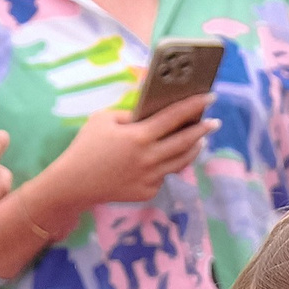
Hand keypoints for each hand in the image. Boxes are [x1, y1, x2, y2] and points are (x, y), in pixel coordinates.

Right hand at [28, 94, 215, 225]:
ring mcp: (151, 177)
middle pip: (185, 141)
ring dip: (193, 149)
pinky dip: (168, 164)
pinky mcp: (148, 192)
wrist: (74, 184)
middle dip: (203, 130)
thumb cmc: (86, 146)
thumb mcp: (102, 120)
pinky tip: (171, 157)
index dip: (194, 105)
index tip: (210, 97)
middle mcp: (150, 158)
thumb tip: (150, 115)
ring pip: (181, 161)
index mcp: (139, 136)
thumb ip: (129, 115)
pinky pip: (163, 175)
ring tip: (200, 139)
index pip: (174, 117)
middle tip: (215, 122)